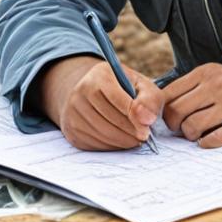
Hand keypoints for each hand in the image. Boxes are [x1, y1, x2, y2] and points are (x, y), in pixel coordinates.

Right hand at [41, 56, 162, 150]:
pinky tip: (121, 140)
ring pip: (101, 134)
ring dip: (122, 141)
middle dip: (130, 132)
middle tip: (144, 137)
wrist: (95, 94)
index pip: (116, 99)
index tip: (147, 129)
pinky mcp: (71, 129)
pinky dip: (111, 146)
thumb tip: (147, 120)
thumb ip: (149, 100)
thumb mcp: (142, 86)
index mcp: (99, 75)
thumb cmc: (126, 90)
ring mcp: (73, 111)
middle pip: (108, 119)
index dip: (134, 117)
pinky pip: (94, 144)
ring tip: (135, 139)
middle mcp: (80, 91)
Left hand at [161, 63, 221, 147]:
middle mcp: (219, 85)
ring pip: (192, 127)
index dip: (164, 111)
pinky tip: (211, 139)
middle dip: (176, 126)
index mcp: (208, 72)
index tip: (171, 119)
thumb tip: (161, 108)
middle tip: (183, 130)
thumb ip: (193, 87)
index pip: (169, 94)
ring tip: (199, 135)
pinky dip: (206, 143)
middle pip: (177, 112)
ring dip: (191, 136)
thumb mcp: (218, 76)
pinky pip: (212, 140)